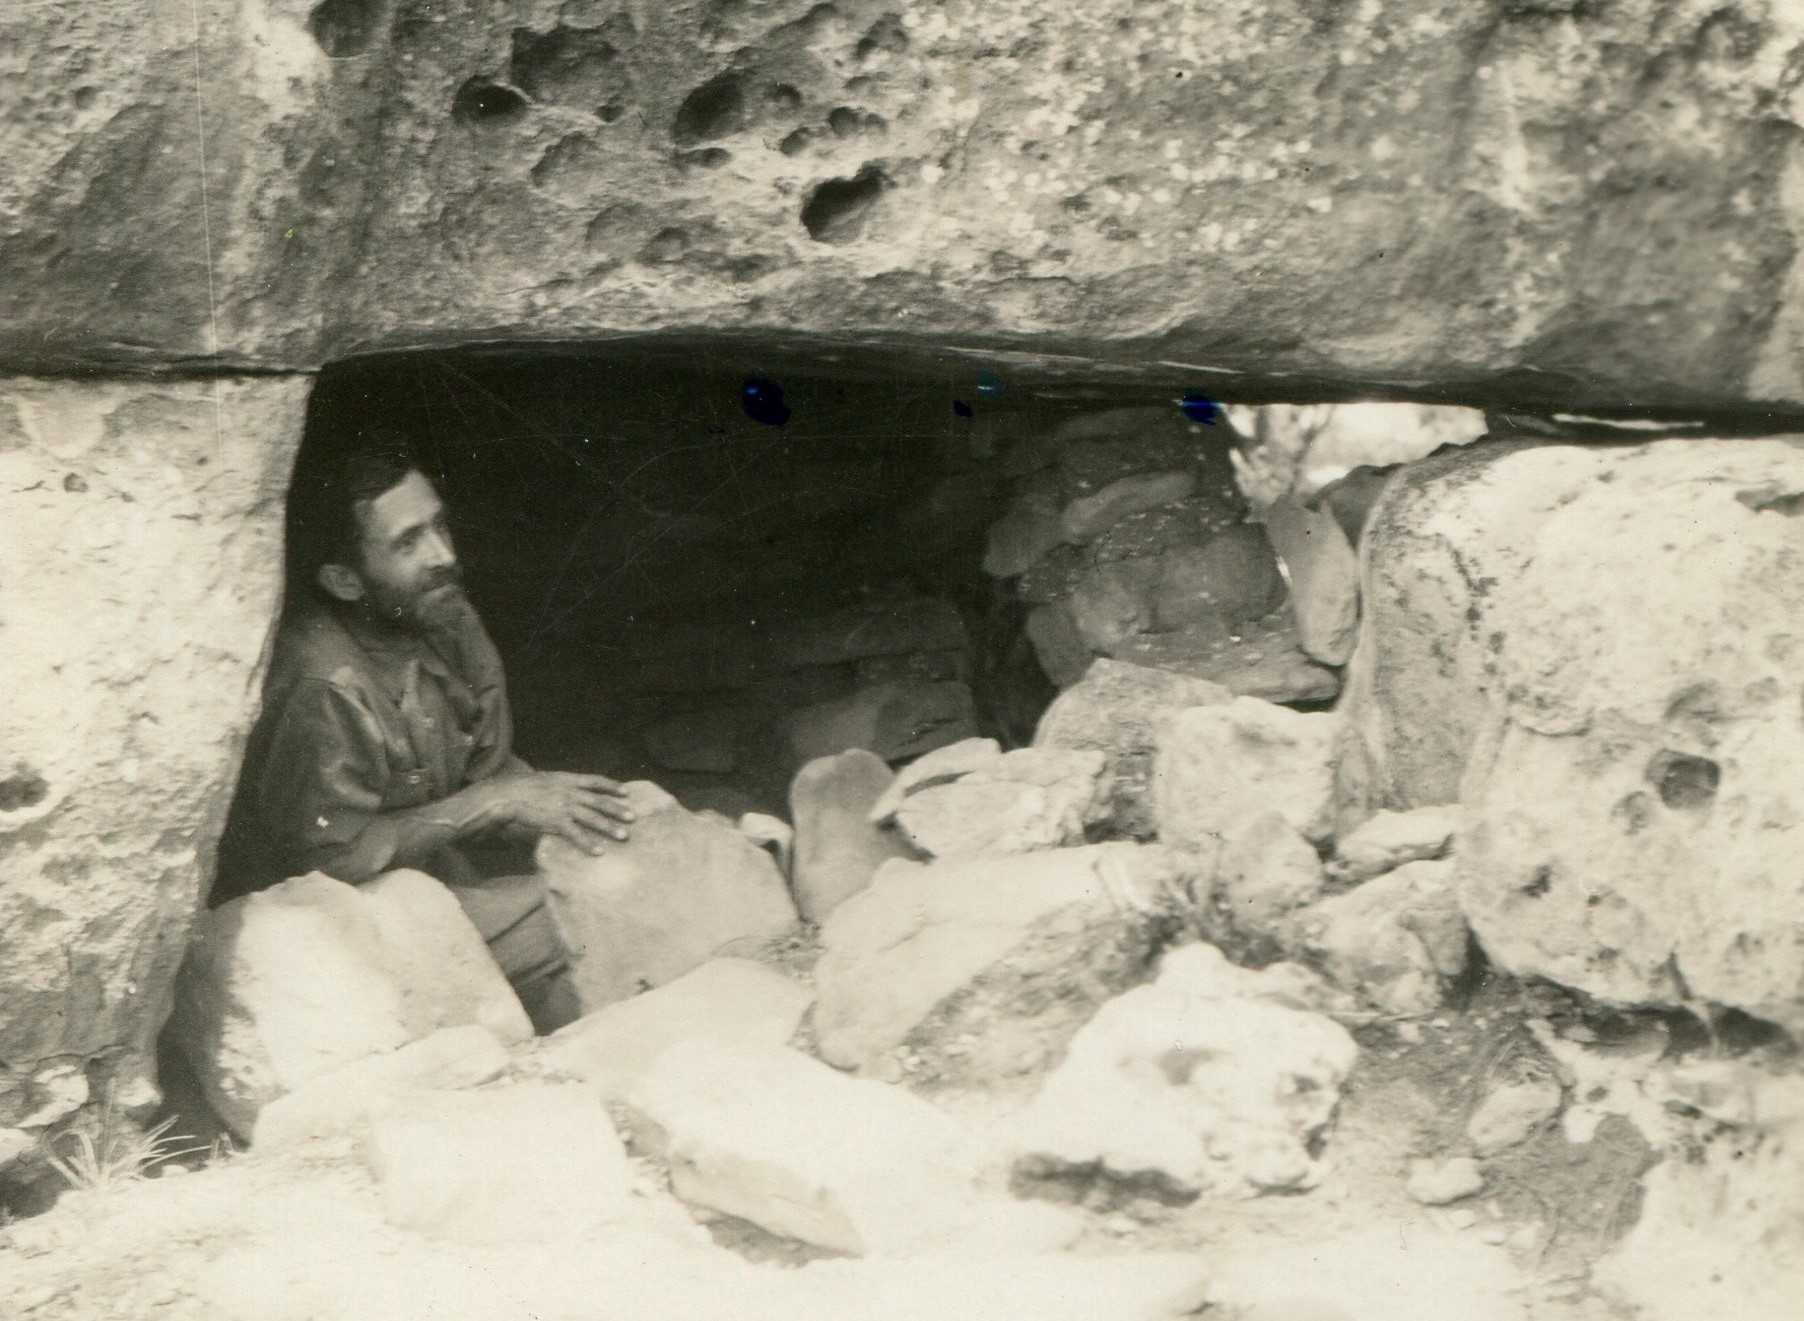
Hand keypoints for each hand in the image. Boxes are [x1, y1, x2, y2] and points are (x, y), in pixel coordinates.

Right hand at [472, 771, 634, 854]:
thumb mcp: (542, 780)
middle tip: (634, 816)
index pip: (595, 780)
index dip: (612, 786)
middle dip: (617, 809)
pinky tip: (599, 852)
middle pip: (599, 800)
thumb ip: (557, 785)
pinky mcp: (555, 821)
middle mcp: (568, 791)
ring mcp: (563, 806)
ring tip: (625, 836)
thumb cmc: (519, 790)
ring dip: (610, 827)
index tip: (626, 792)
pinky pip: (576, 834)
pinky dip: (588, 843)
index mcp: (566, 779)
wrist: (505, 795)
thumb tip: (566, 790)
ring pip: (593, 817)